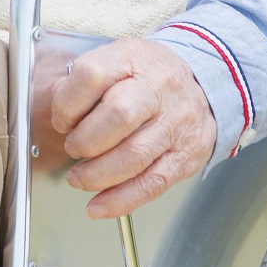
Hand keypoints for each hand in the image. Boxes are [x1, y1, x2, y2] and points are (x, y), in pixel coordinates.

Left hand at [47, 39, 215, 218]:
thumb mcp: (116, 60)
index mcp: (132, 59)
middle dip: (85, 141)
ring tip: (79, 178)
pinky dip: (121, 200)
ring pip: (134, 156)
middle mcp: (158, 89)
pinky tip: (99, 206)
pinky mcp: (186, 156)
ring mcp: (175, 124)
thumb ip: (84, 85)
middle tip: (73, 148)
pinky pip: (152, 183)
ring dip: (97, 175)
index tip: (61, 120)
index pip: (92, 76)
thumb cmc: (148, 76)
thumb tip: (61, 117)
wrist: (205, 82)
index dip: (67, 103)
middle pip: (117, 117)